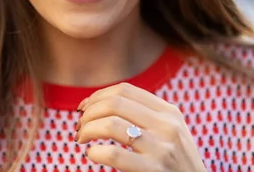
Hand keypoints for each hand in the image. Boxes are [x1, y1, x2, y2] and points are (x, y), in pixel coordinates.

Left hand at [75, 82, 205, 170]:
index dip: (97, 95)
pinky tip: (91, 154)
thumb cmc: (174, 164)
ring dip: (87, 130)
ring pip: (110, 124)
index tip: (83, 108)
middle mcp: (167, 126)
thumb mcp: (169, 132)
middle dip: (89, 112)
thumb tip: (97, 103)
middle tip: (79, 126)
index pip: (124, 90)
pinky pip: (113, 154)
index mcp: (169, 112)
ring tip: (81, 139)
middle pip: (114, 103)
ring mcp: (162, 148)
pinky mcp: (154, 170)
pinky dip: (94, 152)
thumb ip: (144, 116)